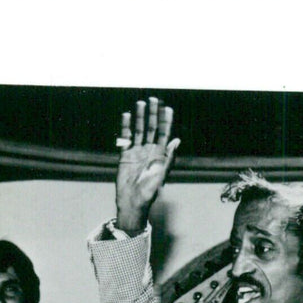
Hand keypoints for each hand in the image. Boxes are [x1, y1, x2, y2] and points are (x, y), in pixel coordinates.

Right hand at [115, 97, 179, 234]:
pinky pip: (126, 138)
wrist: (132, 203)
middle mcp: (149, 151)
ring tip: (140, 103)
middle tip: (154, 99)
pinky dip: (126, 127)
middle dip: (153, 114)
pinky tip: (126, 115)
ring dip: (140, 117)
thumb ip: (168, 158)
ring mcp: (137, 152)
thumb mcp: (161, 175)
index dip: (166, 121)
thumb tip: (177, 140)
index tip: (167, 108)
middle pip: (152, 128)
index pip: (164, 134)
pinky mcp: (125, 155)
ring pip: (139, 130)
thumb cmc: (149, 193)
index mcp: (160, 155)